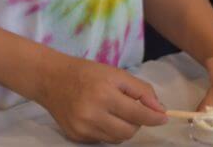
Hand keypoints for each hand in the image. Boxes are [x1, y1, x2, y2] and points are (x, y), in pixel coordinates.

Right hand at [35, 55, 166, 143]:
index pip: (138, 115)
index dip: (154, 118)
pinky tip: (98, 117)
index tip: (162, 117)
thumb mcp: (115, 73)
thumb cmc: (85, 72)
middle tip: (129, 109)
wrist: (49, 78)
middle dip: (136, 122)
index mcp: (103, 94)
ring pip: (117, 139)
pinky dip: (106, 131)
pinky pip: (102, 140)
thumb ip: (141, 90)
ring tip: (113, 112)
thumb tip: (160, 111)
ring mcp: (82, 128)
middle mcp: (92, 114)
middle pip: (129, 131)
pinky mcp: (76, 136)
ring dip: (122, 128)